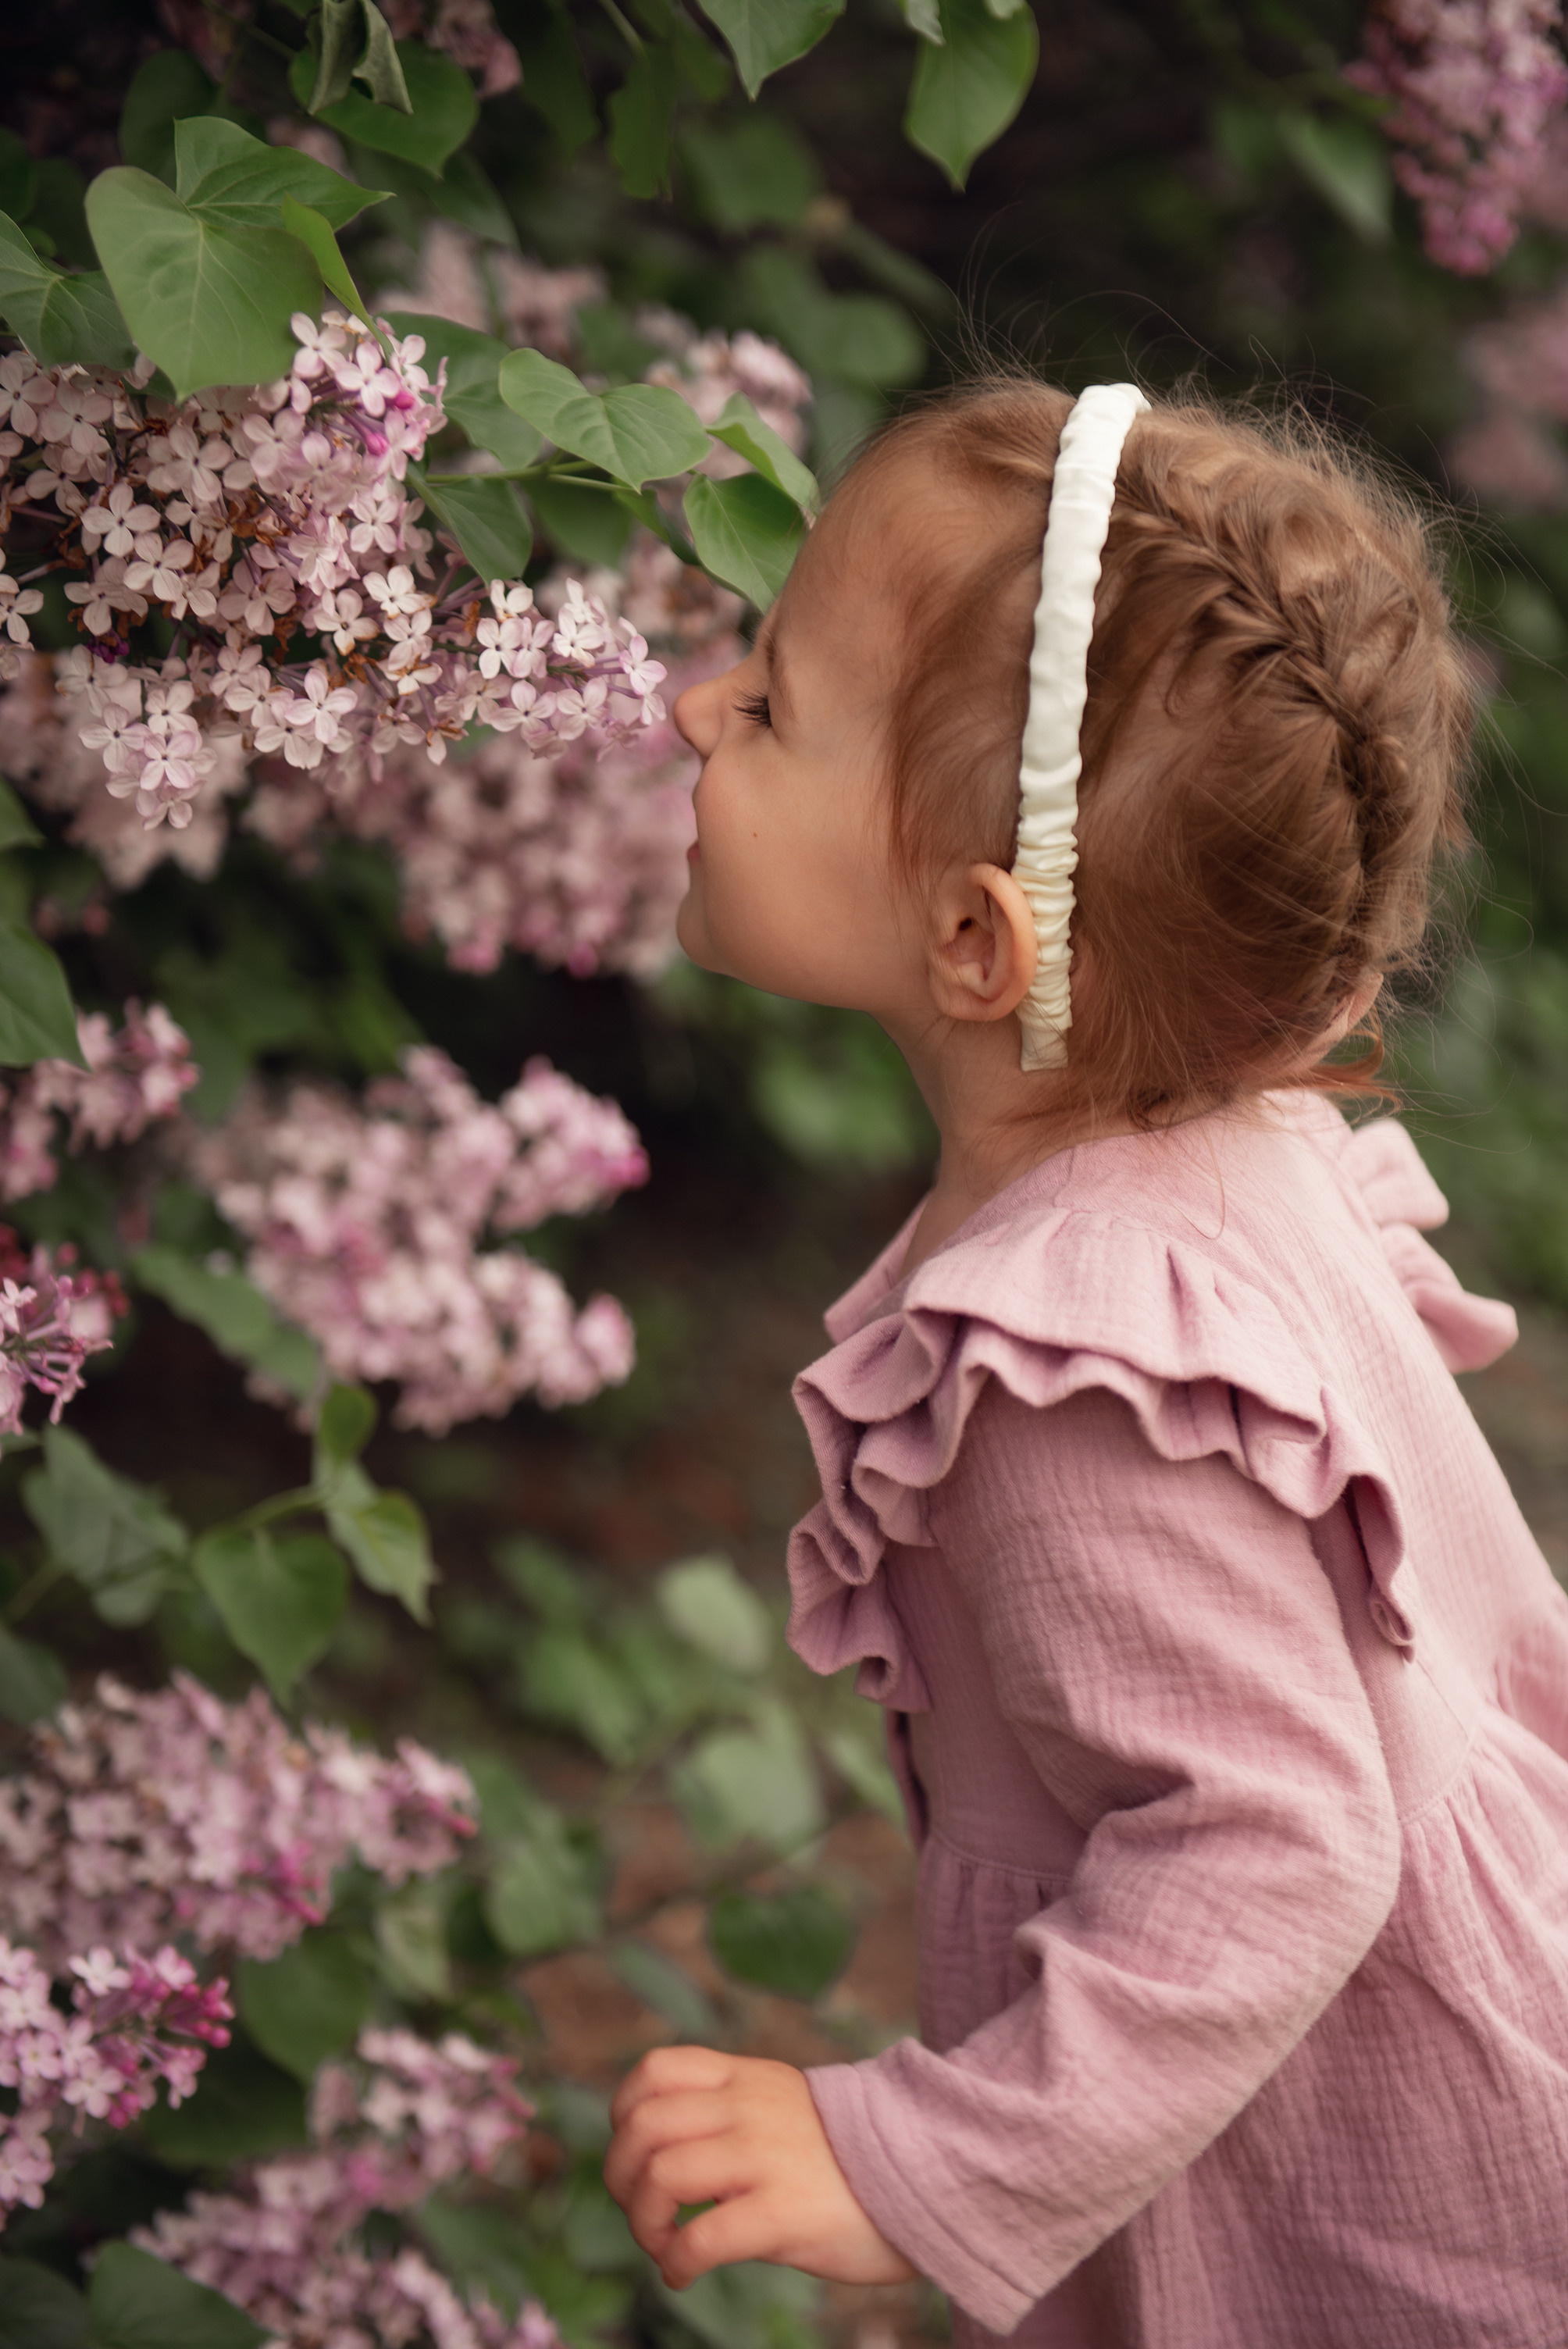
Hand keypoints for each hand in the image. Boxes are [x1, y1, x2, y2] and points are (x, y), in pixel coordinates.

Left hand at [604, 2044, 918, 2291]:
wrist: (930, 2176)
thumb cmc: (851, 2160)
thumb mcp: (787, 2109)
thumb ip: (733, 2114)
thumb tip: (665, 2154)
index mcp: (749, 2079)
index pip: (657, 2071)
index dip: (624, 2114)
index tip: (635, 2153)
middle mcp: (750, 2109)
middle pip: (643, 2125)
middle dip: (621, 2176)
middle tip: (643, 2213)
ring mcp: (765, 2158)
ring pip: (661, 2176)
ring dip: (643, 2223)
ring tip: (664, 2245)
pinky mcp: (782, 2213)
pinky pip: (701, 2237)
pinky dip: (675, 2262)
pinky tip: (684, 2273)